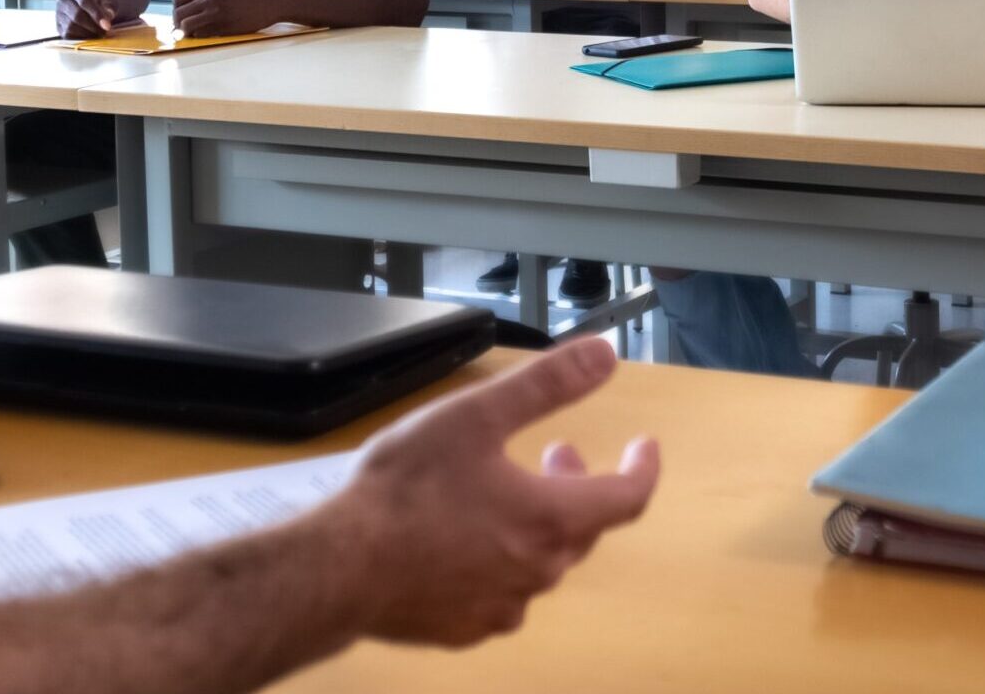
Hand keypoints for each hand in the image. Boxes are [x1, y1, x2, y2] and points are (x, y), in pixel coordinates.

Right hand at [57, 0, 121, 38]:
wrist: (88, 5)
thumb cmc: (99, 2)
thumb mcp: (108, 0)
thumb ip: (110, 7)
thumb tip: (107, 19)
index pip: (85, 1)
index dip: (96, 14)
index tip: (107, 26)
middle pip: (77, 15)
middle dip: (93, 26)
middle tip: (104, 32)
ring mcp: (59, 13)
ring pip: (71, 26)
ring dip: (87, 34)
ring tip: (98, 34)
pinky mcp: (58, 26)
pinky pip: (68, 35)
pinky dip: (80, 38)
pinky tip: (90, 36)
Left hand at [169, 0, 277, 36]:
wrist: (267, 2)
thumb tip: (181, 14)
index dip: (177, 10)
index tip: (181, 16)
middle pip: (178, 14)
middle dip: (177, 24)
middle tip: (183, 29)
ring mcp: (215, 12)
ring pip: (186, 26)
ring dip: (187, 32)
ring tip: (194, 32)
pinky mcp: (222, 27)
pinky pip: (201, 35)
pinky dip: (200, 36)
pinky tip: (209, 32)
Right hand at [319, 336, 658, 646]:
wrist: (340, 567)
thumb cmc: (406, 488)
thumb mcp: (474, 416)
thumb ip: (545, 385)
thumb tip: (604, 355)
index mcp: (552, 519)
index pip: (627, 498)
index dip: (642, 468)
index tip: (643, 447)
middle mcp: (538, 571)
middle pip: (582, 528)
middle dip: (576, 485)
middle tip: (554, 454)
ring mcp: (502, 607)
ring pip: (540, 563)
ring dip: (536, 524)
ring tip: (501, 493)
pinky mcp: (465, 628)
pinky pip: (500, 595)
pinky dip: (499, 562)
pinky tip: (463, 542)